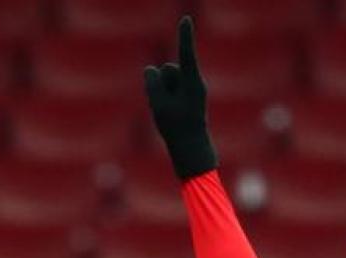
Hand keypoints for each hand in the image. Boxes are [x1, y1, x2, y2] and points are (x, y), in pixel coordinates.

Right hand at [144, 16, 217, 178]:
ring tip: (169, 113)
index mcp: (193, 83)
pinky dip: (164, 99)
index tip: (186, 19)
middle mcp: (194, 82)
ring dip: (162, 92)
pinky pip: (167, 90)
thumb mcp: (159, 105)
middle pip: (168, 70)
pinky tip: (170, 116)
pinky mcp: (187, 96)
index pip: (186, 54)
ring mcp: (191, 88)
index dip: (184, 36)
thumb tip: (151, 69)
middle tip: (167, 108)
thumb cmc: (177, 129)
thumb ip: (152, 83)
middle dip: (161, 83)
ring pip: (167, 79)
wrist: (192, 150)